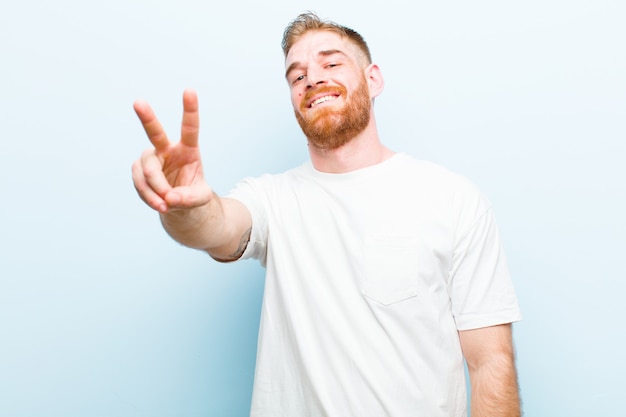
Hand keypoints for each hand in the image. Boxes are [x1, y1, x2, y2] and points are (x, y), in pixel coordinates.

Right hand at [132, 89, 212, 212]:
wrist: (177, 204)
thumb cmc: (192, 195)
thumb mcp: (200, 199)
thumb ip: (190, 198)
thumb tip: (170, 197)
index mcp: (188, 149)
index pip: (190, 127)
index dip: (190, 109)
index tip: (189, 90)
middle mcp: (167, 149)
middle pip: (155, 132)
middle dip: (147, 117)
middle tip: (138, 102)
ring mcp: (151, 159)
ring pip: (147, 169)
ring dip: (155, 188)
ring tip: (165, 204)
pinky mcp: (139, 171)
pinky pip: (140, 182)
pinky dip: (148, 196)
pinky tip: (159, 204)